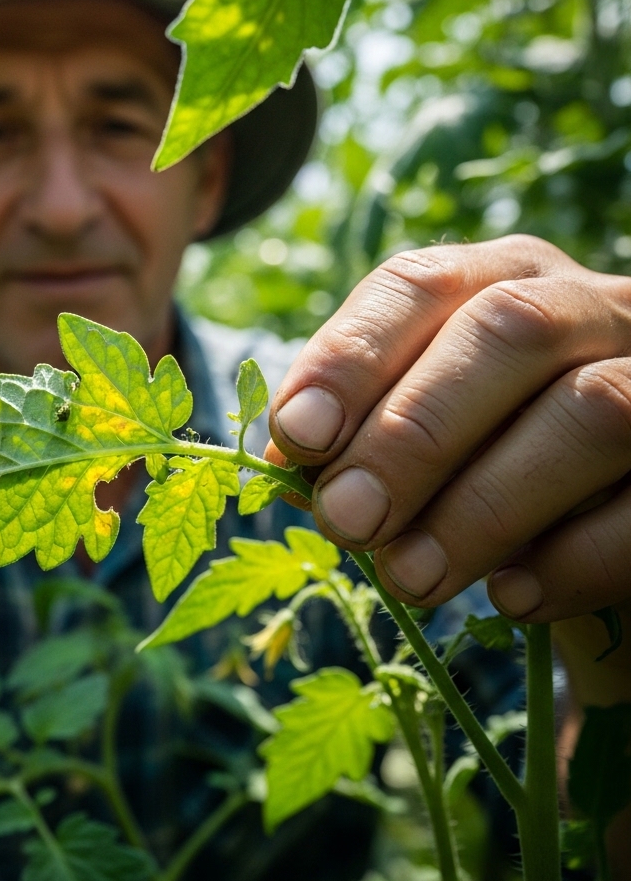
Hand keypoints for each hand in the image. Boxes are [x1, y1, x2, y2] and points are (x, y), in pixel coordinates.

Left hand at [265, 235, 630, 624]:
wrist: (607, 522)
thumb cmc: (485, 463)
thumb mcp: (416, 433)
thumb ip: (357, 432)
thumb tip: (282, 460)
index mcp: (497, 280)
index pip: (419, 285)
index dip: (353, 356)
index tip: (299, 437)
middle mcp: (586, 306)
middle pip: (508, 331)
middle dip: (412, 434)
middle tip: (348, 522)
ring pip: (593, 411)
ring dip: (483, 505)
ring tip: (410, 576)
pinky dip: (574, 560)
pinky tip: (510, 599)